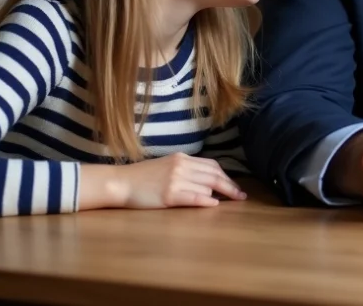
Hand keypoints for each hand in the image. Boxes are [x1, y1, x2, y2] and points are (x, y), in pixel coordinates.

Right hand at [80, 153, 246, 210]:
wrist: (120, 182)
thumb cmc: (142, 177)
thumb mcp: (166, 165)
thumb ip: (186, 169)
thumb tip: (206, 179)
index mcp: (182, 158)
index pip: (212, 165)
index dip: (226, 176)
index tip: (235, 185)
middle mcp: (181, 167)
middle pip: (214, 175)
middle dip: (230, 186)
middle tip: (241, 196)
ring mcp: (175, 180)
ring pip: (206, 186)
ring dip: (218, 195)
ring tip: (229, 202)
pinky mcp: (169, 195)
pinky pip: (194, 197)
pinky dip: (206, 201)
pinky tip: (214, 205)